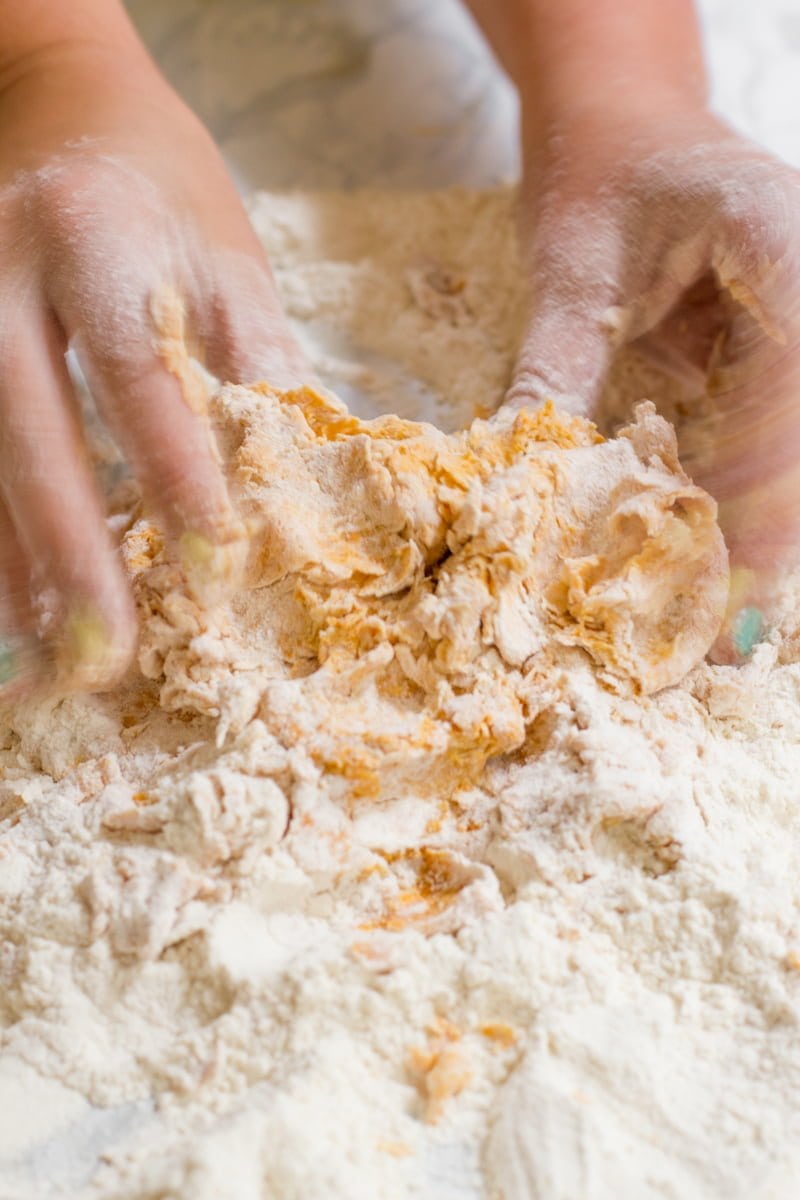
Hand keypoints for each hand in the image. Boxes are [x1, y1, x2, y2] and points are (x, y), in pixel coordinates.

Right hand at [0, 26, 307, 694]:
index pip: (138, 378)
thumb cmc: (155, 182)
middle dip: (66, 555)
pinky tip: (4, 603)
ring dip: (3, 568)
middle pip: (27, 433)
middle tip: (104, 659)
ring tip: (36, 665)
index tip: (215, 574)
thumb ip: (247, 355)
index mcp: (94, 239)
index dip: (178, 481)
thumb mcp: (222, 249)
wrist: (51, 97)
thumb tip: (288, 480)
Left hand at [508, 102, 799, 658]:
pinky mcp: (780, 349)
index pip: (790, 367)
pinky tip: (716, 559)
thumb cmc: (597, 175)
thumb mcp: (569, 272)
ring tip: (727, 617)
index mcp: (781, 235)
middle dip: (773, 524)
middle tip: (730, 628)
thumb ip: (556, 371)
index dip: (763, 471)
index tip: (727, 557)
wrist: (620, 127)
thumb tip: (518, 480)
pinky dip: (742, 497)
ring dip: (764, 524)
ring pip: (795, 439)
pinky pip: (772, 433)